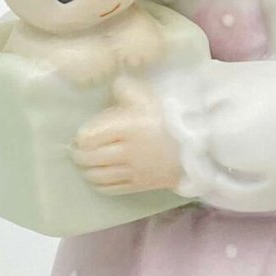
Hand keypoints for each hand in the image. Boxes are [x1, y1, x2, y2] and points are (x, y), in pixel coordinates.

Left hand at [72, 77, 182, 195]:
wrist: (197, 144)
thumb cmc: (168, 117)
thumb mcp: (147, 95)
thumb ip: (124, 88)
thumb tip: (109, 87)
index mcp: (127, 126)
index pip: (87, 138)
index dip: (80, 137)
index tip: (82, 134)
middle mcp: (127, 151)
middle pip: (88, 158)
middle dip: (79, 155)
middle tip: (80, 150)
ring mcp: (133, 170)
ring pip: (97, 176)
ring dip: (86, 170)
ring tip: (86, 164)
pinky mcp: (140, 184)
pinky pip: (111, 188)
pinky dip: (99, 184)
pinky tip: (98, 177)